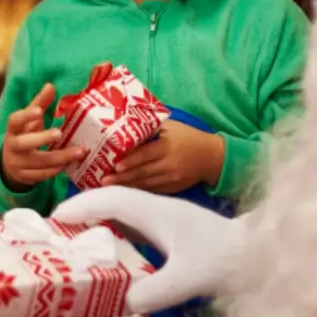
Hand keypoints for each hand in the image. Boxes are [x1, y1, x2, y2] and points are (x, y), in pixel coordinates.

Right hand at [1, 83, 86, 190]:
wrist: (10, 165)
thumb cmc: (24, 136)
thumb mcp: (29, 121)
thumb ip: (39, 104)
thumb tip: (50, 86)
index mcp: (13, 129)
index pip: (15, 121)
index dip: (26, 116)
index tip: (38, 111)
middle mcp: (13, 147)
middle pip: (24, 144)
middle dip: (42, 139)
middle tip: (59, 133)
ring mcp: (18, 164)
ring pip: (39, 162)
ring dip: (61, 157)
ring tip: (80, 151)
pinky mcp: (26, 178)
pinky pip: (43, 175)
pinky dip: (58, 169)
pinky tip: (71, 163)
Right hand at [51, 187, 246, 313]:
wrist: (261, 253)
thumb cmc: (228, 259)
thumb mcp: (188, 279)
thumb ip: (154, 292)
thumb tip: (122, 303)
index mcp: (159, 212)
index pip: (112, 199)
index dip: (82, 206)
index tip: (55, 217)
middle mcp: (159, 210)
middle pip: (111, 201)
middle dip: (82, 211)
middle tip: (53, 230)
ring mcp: (166, 219)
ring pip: (122, 212)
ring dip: (97, 221)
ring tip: (72, 240)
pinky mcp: (172, 232)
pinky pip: (134, 226)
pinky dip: (115, 233)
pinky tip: (107, 254)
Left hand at [102, 121, 225, 193]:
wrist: (212, 157)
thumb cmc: (189, 137)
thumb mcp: (172, 126)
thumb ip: (151, 127)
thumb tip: (126, 123)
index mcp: (167, 147)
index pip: (146, 155)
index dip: (130, 161)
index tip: (115, 166)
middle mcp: (169, 165)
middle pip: (142, 173)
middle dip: (121, 178)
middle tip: (103, 180)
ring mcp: (171, 179)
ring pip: (145, 185)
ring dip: (126, 187)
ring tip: (109, 188)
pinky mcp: (173, 189)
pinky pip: (152, 191)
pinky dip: (138, 192)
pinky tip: (125, 192)